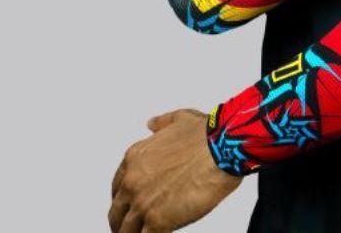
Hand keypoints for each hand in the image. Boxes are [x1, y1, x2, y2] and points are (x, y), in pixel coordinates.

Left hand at [109, 109, 241, 232]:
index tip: (130, 204)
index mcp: (136, 158)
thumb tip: (153, 124)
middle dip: (123, 221)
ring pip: (126, 230)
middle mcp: (133, 181)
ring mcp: (143, 202)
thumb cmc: (208, 135)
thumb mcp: (180, 119)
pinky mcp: (157, 220)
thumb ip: (162, 123)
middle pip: (117, 212)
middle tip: (132, 227)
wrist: (223, 148)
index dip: (124, 198)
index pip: (117, 186)